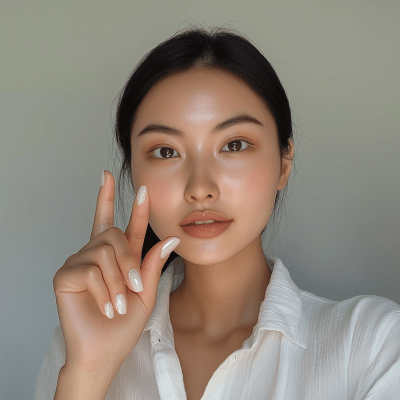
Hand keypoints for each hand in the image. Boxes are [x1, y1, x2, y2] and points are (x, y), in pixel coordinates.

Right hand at [52, 170, 179, 372]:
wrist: (107, 350)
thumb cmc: (125, 322)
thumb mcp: (147, 291)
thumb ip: (154, 263)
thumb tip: (171, 238)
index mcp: (115, 255)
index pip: (114, 220)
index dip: (111, 197)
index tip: (108, 174)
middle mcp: (94, 253)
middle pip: (113, 235)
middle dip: (129, 262)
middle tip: (135, 288)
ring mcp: (78, 262)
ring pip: (104, 253)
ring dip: (117, 283)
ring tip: (117, 303)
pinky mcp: (65, 275)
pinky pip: (91, 270)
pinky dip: (104, 291)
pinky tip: (105, 307)